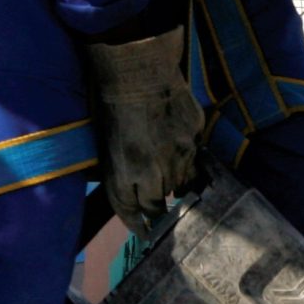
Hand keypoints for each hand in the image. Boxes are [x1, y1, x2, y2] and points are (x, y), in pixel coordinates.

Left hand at [82, 27, 201, 232]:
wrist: (138, 71)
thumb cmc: (112, 107)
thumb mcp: (107, 147)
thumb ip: (119, 177)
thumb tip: (135, 203)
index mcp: (128, 173)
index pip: (136, 210)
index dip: (140, 224)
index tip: (145, 232)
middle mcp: (156, 169)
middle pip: (160, 201)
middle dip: (157, 204)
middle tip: (157, 204)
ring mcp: (180, 152)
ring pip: (181, 182)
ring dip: (174, 183)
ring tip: (169, 178)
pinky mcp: (195, 136)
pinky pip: (193, 157)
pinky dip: (186, 159)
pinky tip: (179, 151)